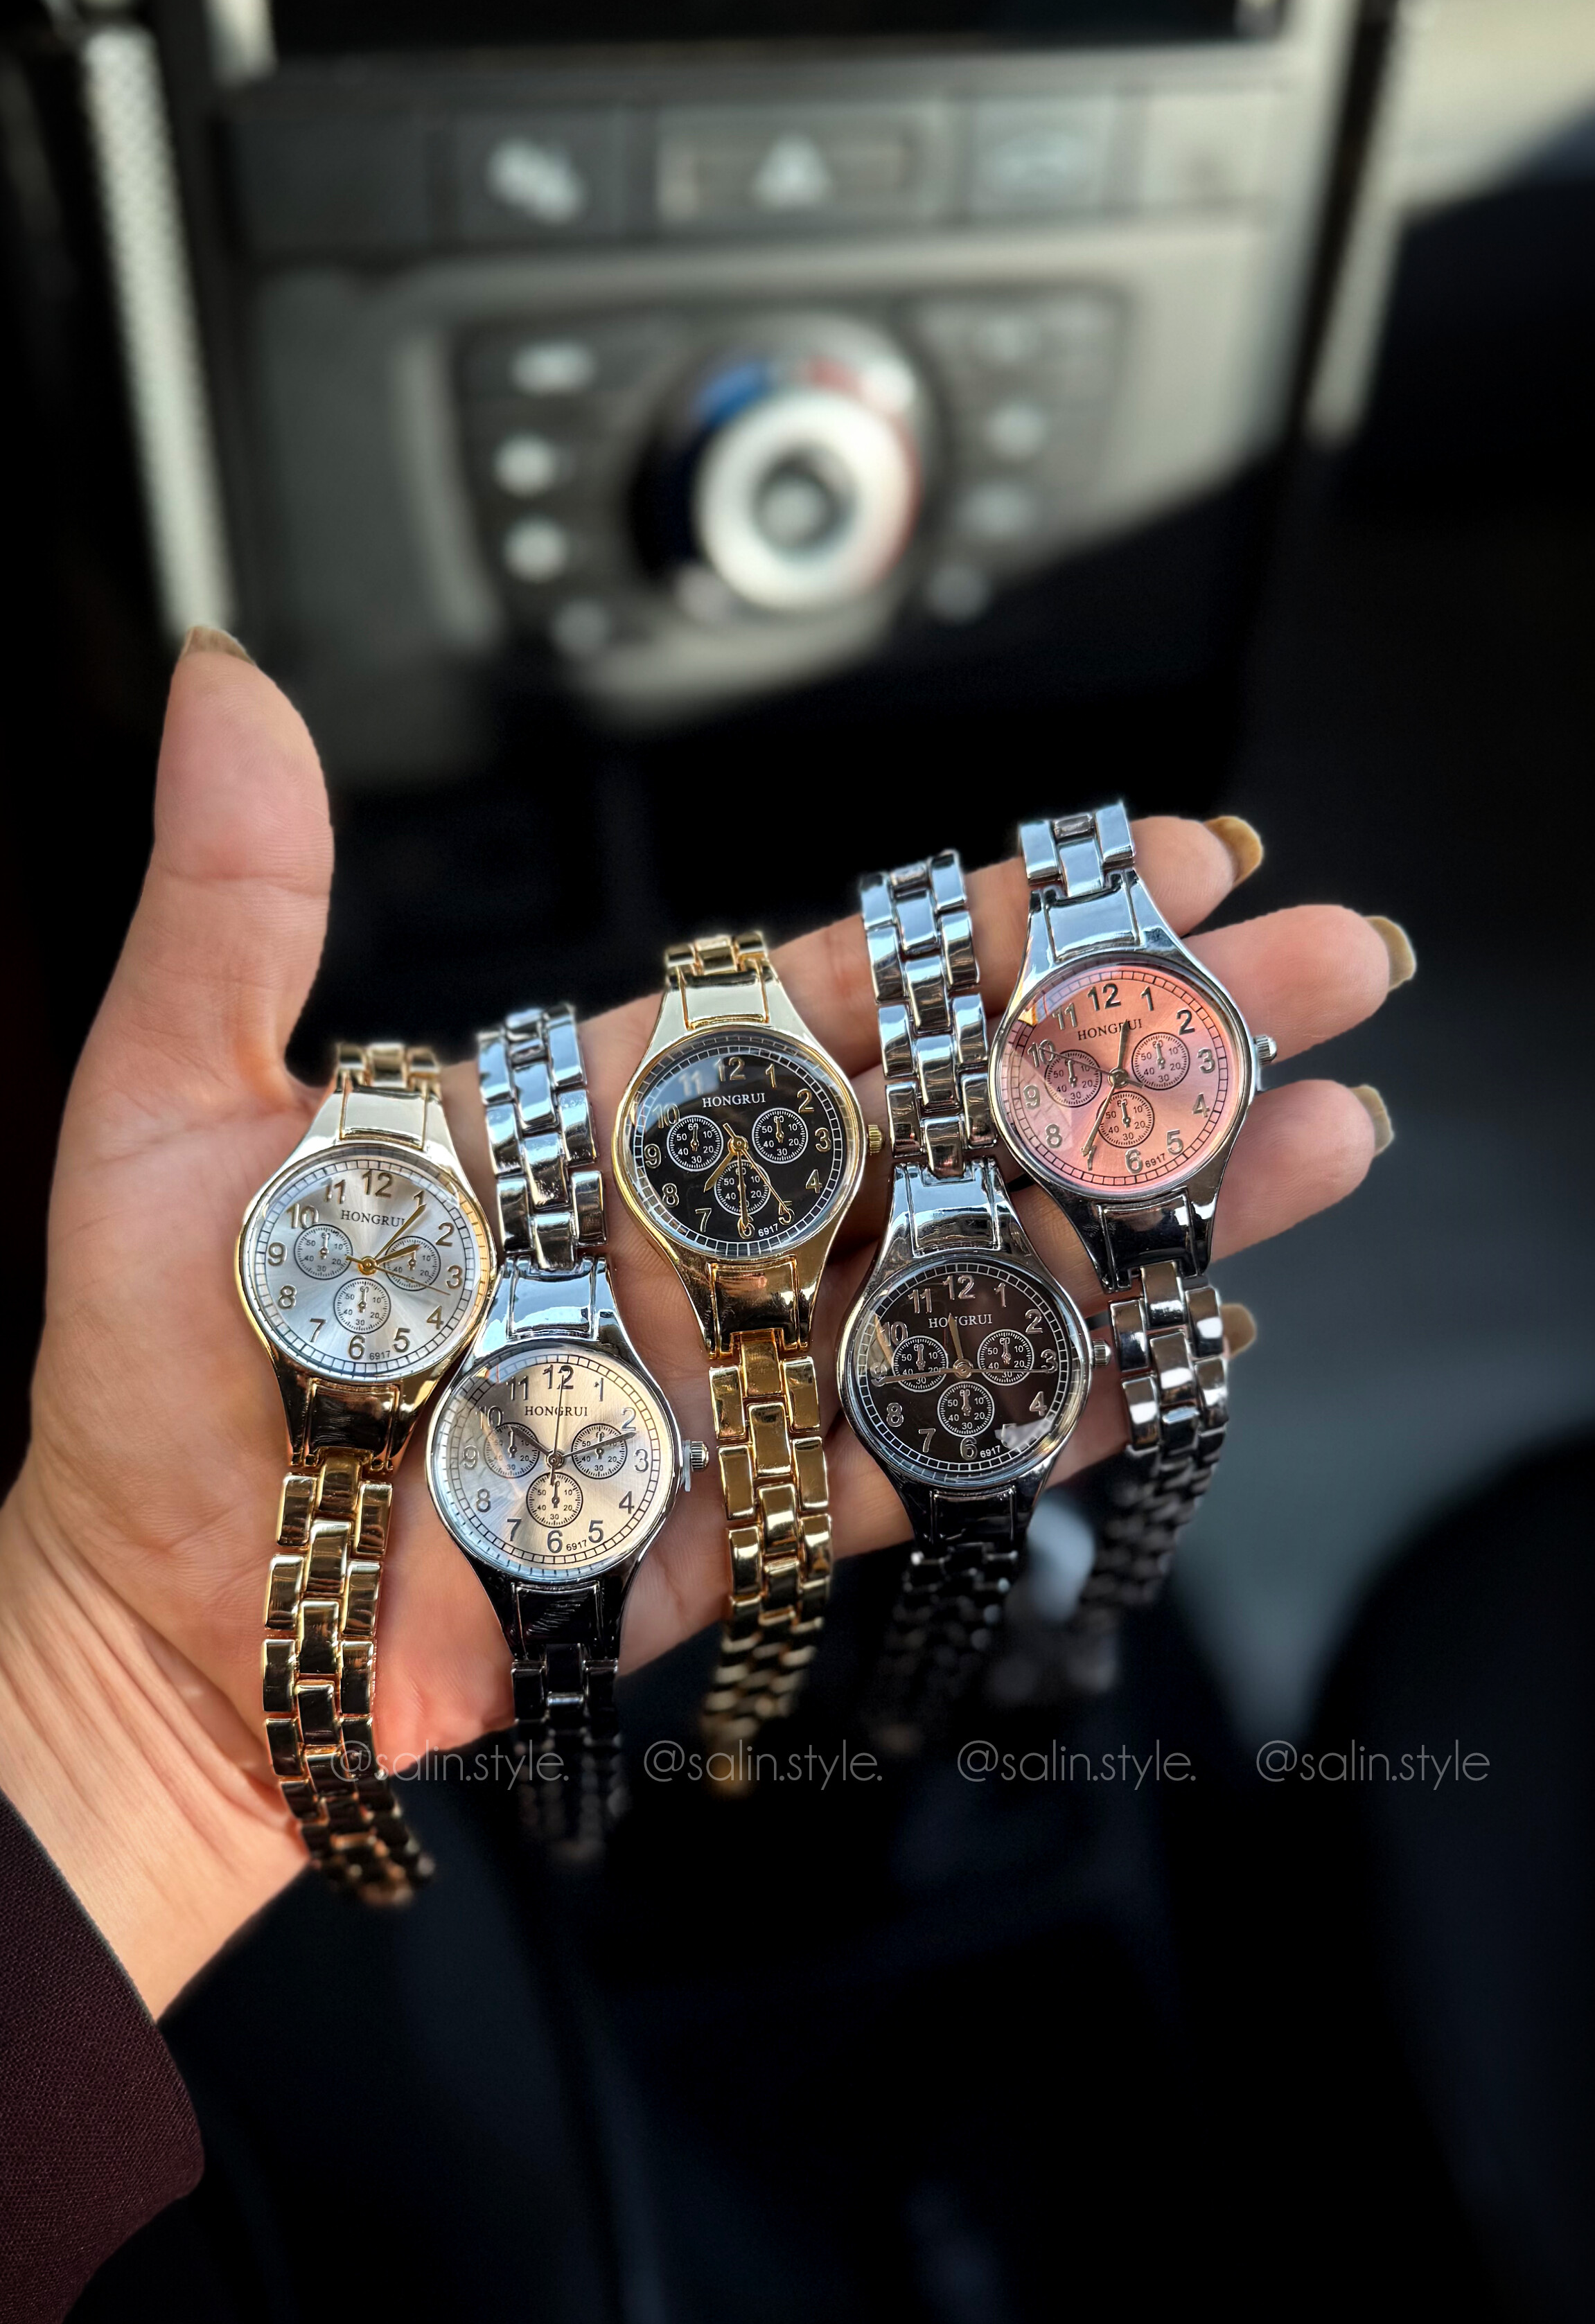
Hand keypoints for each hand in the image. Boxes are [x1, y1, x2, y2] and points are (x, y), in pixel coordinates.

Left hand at [0, 648, 1396, 2008]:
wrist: (156, 1632)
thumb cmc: (150, 1381)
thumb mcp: (167, 1111)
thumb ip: (235, 910)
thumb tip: (225, 690)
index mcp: (598, 1114)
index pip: (834, 992)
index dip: (992, 925)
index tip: (1146, 855)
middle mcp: (699, 1233)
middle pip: (960, 1114)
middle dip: (1145, 1036)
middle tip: (1327, 965)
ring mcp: (744, 1377)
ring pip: (982, 1272)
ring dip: (1155, 1206)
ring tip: (1323, 1134)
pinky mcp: (754, 1523)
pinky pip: (929, 1458)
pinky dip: (1058, 1410)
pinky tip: (1191, 1346)